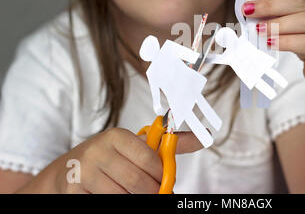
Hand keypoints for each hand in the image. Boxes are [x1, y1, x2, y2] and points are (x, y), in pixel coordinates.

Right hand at [22, 127, 201, 193]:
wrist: (65, 172)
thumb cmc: (109, 158)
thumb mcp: (136, 147)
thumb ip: (167, 145)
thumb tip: (203, 138)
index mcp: (117, 136)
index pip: (150, 160)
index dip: (160, 175)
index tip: (162, 181)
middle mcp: (98, 150)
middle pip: (139, 183)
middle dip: (151, 193)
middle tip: (152, 193)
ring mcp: (84, 172)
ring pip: (124, 197)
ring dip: (134, 199)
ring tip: (133, 193)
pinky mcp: (73, 191)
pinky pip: (107, 203)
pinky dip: (118, 202)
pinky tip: (116, 195)